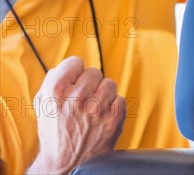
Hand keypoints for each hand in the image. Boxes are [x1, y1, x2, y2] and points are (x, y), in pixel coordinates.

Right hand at [27, 57, 125, 173]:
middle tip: (83, 99)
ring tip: (93, 109)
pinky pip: (119, 99)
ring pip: (109, 83)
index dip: (75, 71)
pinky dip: (113, 107)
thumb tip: (64, 67)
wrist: (67, 163)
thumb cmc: (55, 133)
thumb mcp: (43, 106)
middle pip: (94, 72)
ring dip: (103, 94)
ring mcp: (97, 108)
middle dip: (90, 84)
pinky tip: (102, 117)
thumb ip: (51, 82)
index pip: (75, 62)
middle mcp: (77, 98)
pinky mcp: (114, 118)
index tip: (75, 80)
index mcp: (56, 92)